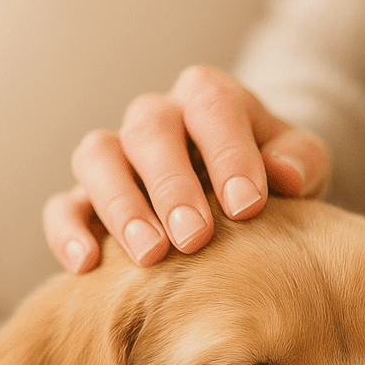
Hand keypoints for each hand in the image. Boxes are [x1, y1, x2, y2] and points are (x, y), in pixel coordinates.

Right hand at [43, 65, 329, 271]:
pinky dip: (68, 231)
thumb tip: (285, 176)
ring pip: (98, 158)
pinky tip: (86, 265)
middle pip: (148, 130)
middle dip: (171, 185)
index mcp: (207, 99)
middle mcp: (156, 119)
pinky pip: (63, 204)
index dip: (227, 153)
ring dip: (121, 206)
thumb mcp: (300, 165)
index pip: (211, 105)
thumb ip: (301, 162)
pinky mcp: (87, 199)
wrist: (238, 204)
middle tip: (195, 237)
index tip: (247, 207)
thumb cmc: (270, 182)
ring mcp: (117, 157)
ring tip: (149, 255)